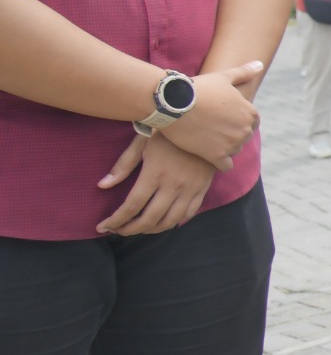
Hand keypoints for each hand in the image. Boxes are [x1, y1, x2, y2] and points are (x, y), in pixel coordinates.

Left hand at [95, 136, 217, 235]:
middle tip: (118, 231)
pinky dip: (174, 222)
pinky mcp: (202, 189)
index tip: (103, 226)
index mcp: (155, 174)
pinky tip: (163, 221)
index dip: (115, 220)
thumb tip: (102, 186)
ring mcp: (191, 189)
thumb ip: (123, 165)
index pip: (132, 206)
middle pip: (150, 219)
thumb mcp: (141, 143)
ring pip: (170, 221)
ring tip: (138, 228)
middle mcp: (174, 186)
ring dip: (151, 230)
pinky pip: (188, 214)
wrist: (203, 123)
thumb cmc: (167, 131)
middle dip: (129, 230)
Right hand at [159, 60, 265, 165]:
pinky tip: (210, 158)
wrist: (173, 104)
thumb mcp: (223, 77)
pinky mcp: (217, 156)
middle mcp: (245, 129)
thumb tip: (259, 64)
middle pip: (243, 136)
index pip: (252, 122)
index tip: (224, 119)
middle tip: (214, 129)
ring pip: (234, 150)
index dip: (238, 120)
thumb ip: (244, 73)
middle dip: (232, 134)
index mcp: (250, 112)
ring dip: (225, 148)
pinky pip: (226, 166)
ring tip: (208, 140)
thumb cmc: (198, 88)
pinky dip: (221, 163)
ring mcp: (232, 144)